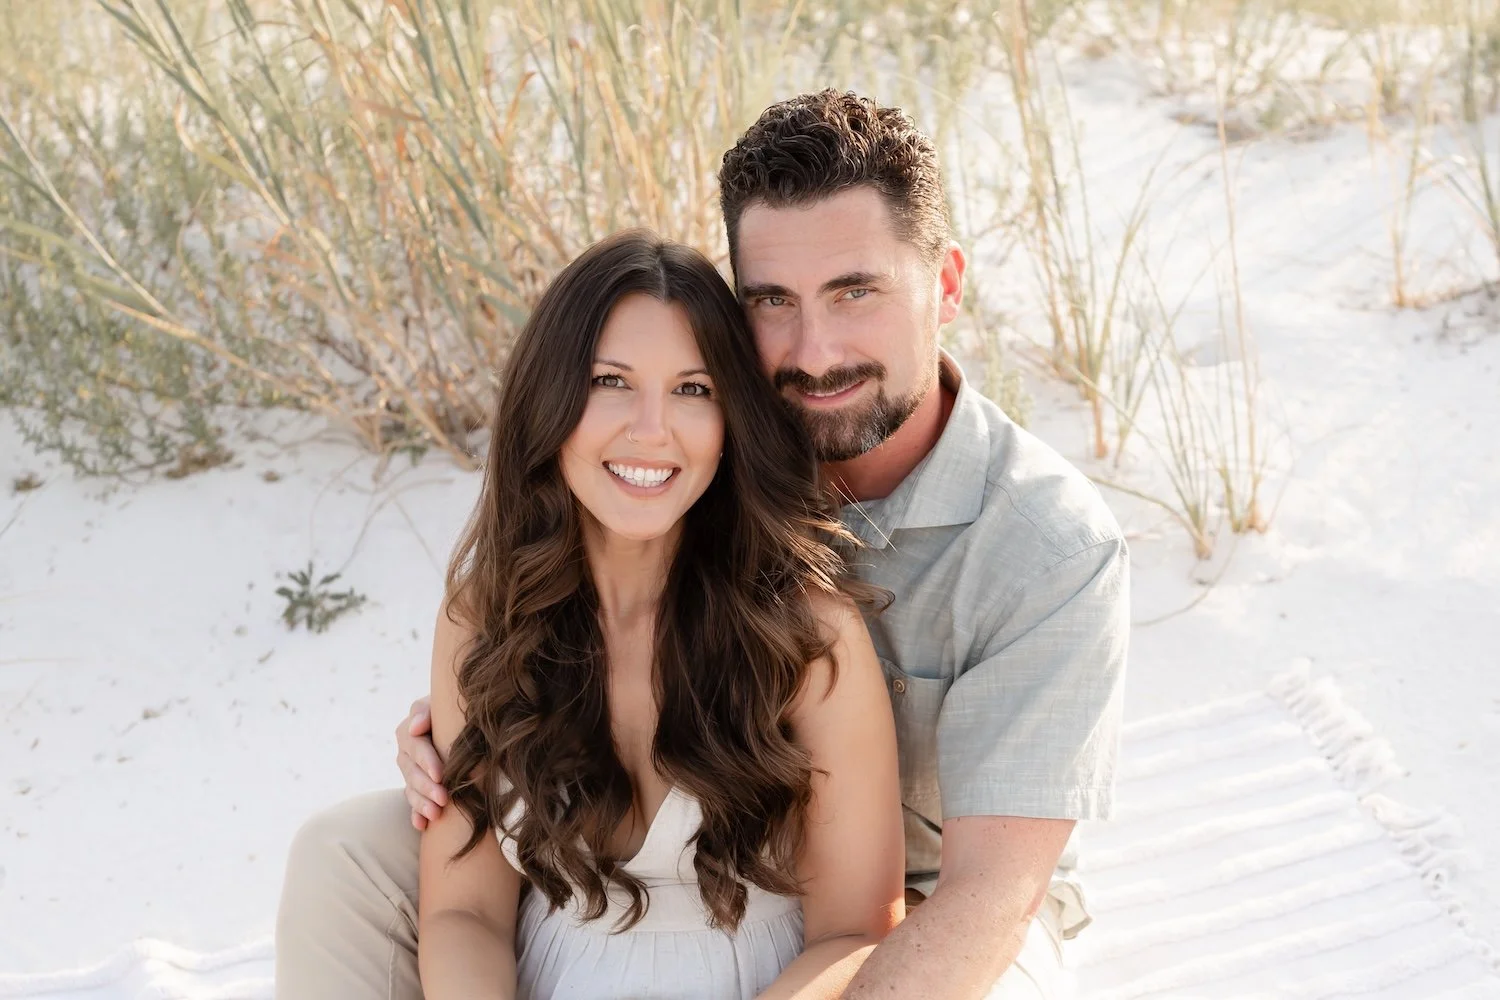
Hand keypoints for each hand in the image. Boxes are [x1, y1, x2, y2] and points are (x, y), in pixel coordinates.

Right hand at [396, 696, 447, 830]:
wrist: (463, 722)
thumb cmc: (456, 709)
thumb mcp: (443, 703)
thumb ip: (426, 710)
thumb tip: (416, 727)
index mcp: (410, 730)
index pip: (415, 747)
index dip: (427, 761)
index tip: (440, 775)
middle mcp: (406, 752)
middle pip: (412, 772)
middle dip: (427, 787)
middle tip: (443, 799)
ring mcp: (410, 771)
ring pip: (411, 789)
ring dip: (421, 803)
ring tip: (436, 815)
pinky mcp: (416, 787)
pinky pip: (413, 803)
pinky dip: (417, 814)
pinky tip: (422, 825)